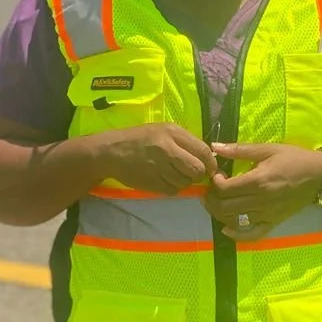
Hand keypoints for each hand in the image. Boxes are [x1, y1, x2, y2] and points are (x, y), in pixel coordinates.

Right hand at [95, 124, 219, 195]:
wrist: (111, 152)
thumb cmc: (139, 139)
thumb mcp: (163, 131)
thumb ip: (185, 142)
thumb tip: (207, 157)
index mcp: (173, 132)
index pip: (203, 151)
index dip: (210, 163)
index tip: (207, 167)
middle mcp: (168, 149)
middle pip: (197, 169)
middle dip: (198, 175)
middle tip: (190, 173)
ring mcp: (159, 167)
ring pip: (186, 182)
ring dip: (183, 182)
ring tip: (172, 175)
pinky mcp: (152, 182)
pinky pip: (173, 190)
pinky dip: (172, 188)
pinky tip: (163, 180)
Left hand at [207, 143, 321, 238]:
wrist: (320, 175)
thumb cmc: (294, 159)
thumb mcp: (268, 149)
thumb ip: (240, 149)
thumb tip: (214, 147)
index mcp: (258, 181)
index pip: (225, 188)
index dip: (214, 182)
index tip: (216, 175)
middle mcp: (260, 201)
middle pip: (225, 207)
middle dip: (211, 200)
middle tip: (212, 191)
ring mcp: (267, 214)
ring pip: (233, 222)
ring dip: (219, 214)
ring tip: (217, 203)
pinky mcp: (273, 222)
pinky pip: (253, 235)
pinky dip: (237, 235)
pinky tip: (227, 229)